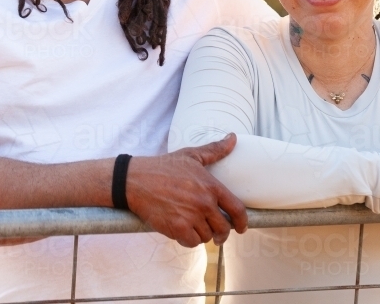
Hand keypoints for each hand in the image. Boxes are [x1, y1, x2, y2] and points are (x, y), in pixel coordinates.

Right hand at [125, 134, 247, 247]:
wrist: (136, 180)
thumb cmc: (164, 167)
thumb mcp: (191, 155)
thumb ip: (215, 150)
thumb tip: (233, 137)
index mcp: (211, 186)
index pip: (237, 209)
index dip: (243, 222)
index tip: (242, 228)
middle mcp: (204, 203)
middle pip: (224, 228)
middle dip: (221, 232)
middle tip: (216, 233)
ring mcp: (191, 217)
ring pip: (207, 236)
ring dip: (203, 235)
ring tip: (195, 227)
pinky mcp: (177, 228)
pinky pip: (192, 242)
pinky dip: (189, 240)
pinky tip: (184, 232)